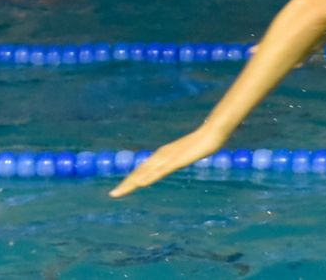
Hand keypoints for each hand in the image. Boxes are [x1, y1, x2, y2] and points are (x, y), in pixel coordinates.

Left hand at [108, 126, 224, 197]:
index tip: (121, 190)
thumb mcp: (187, 153)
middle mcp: (161, 155)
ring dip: (132, 182)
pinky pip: (160, 171)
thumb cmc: (202, 141)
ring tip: (120, 192)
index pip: (143, 169)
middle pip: (140, 172)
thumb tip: (177, 161)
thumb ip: (180, 157)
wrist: (212, 132)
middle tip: (112, 195)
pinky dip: (148, 177)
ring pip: (146, 172)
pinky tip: (141, 184)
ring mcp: (168, 158)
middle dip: (126, 184)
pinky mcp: (176, 160)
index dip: (131, 179)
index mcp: (163, 155)